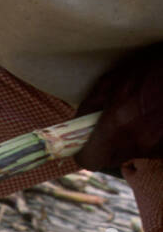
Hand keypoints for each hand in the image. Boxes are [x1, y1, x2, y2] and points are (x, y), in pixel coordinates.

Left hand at [75, 43, 162, 170]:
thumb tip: (77, 125)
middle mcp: (139, 141)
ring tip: (136, 118)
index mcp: (118, 125)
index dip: (84, 153)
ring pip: (132, 153)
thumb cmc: (150, 72)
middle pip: (111, 159)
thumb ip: (90, 108)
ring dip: (128, 141)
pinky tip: (152, 120)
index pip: (91, 159)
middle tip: (108, 128)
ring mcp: (158, 147)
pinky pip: (151, 148)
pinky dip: (148, 138)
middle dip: (105, 147)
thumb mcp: (111, 83)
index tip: (83, 145)